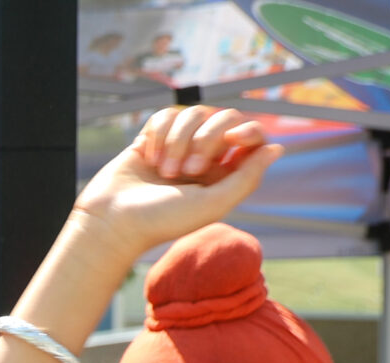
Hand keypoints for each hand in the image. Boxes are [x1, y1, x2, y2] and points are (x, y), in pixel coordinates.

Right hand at [71, 106, 280, 258]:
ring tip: (164, 171)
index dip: (247, 131)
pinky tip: (148, 157)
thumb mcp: (213, 205)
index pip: (250, 137)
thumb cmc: (162, 220)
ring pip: (192, 113)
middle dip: (206, 138)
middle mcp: (203, 158)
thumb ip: (247, 178)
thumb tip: (276, 148)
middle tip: (188, 171)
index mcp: (222, 176)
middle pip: (223, 118)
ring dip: (179, 140)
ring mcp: (177, 146)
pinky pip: (165, 115)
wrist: (113, 221)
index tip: (233, 140)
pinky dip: (159, 133)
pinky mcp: (151, 138)